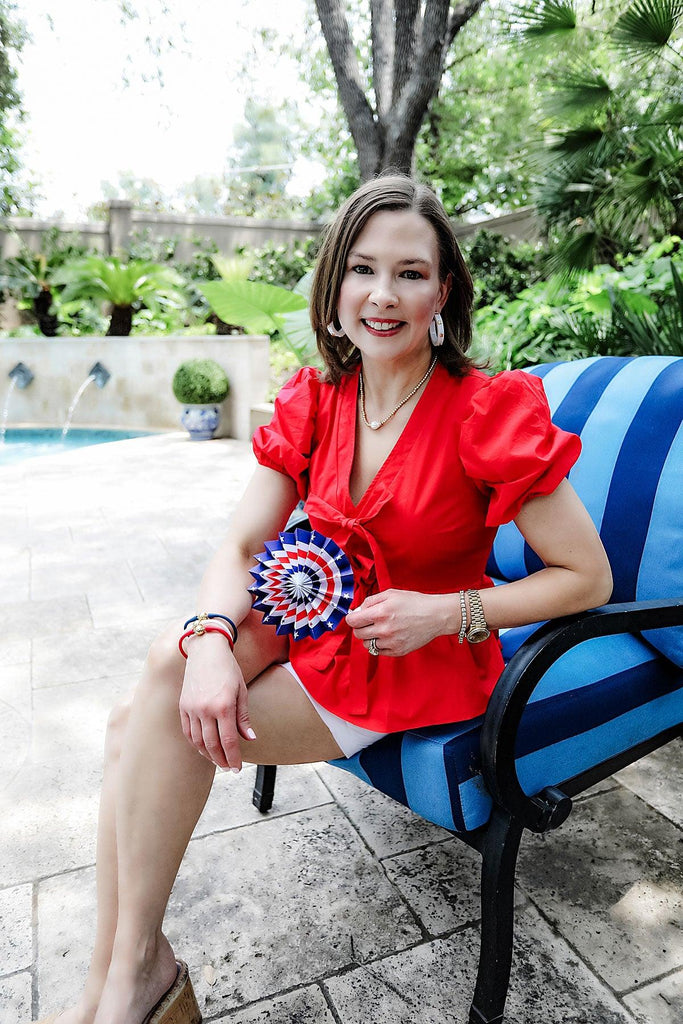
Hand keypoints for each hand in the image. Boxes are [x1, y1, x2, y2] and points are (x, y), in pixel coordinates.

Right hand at [179, 634, 255, 770]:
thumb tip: (250, 739)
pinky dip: (195, 743)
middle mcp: (205, 710)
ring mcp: (191, 709)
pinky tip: (204, 748)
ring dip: (208, 755)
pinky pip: (188, 732)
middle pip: (212, 745)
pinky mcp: (183, 706)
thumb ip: (243, 717)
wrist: (206, 650)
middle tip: (229, 768)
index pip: (228, 741)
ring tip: (218, 760)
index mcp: (223, 706)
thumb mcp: (241, 691)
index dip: (233, 757)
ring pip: (198, 742)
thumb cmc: (227, 669)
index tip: (237, 769)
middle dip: (221, 760)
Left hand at [346, 589, 448, 656]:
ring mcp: (391, 642)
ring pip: (367, 644)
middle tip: (368, 622)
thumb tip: (356, 611)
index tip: (355, 617)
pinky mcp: (398, 651)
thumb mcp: (391, 594)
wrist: (436, 616)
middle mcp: (384, 629)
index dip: (352, 618)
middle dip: (360, 627)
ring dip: (369, 637)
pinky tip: (388, 636)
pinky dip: (379, 645)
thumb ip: (370, 601)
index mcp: (381, 613)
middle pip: (358, 634)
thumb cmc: (414, 602)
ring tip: (379, 629)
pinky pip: (379, 652)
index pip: (353, 621)